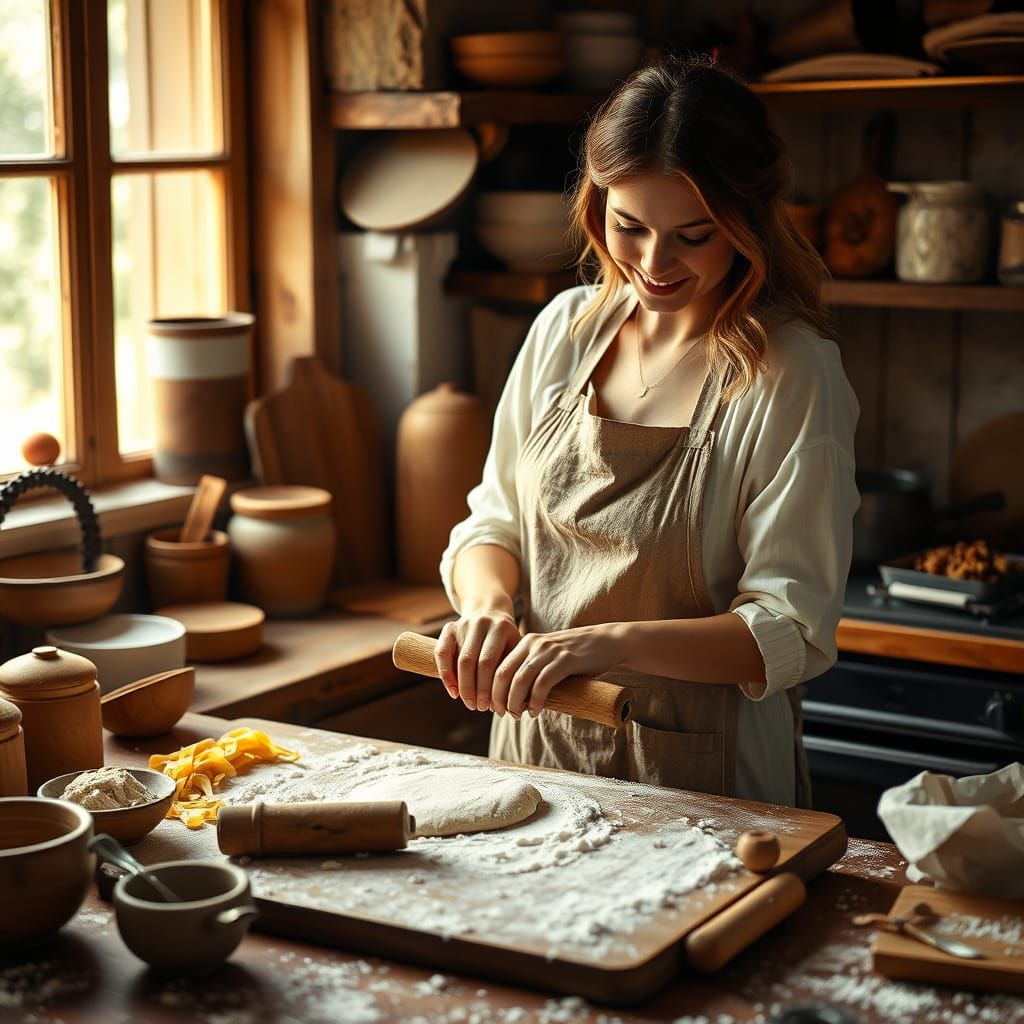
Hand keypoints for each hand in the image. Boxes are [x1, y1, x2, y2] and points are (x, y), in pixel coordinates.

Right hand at [434, 611, 520, 711]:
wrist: (489, 612)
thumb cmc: (505, 640)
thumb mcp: (514, 648)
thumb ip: (513, 670)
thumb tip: (515, 704)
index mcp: (502, 627)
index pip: (491, 662)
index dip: (489, 687)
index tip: (492, 706)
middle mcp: (482, 623)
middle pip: (473, 662)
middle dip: (475, 690)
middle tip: (478, 707)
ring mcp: (464, 624)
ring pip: (459, 660)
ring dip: (462, 686)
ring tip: (468, 703)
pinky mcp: (449, 627)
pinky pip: (442, 653)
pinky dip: (445, 674)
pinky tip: (453, 692)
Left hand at [491, 624, 624, 718]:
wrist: (607, 641)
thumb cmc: (577, 655)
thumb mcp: (549, 656)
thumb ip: (532, 668)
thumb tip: (512, 697)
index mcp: (527, 642)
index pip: (498, 666)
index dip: (491, 690)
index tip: (493, 707)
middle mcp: (534, 643)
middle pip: (504, 674)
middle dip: (499, 698)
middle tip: (503, 714)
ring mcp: (550, 651)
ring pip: (520, 680)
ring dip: (515, 702)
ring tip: (517, 715)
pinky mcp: (566, 660)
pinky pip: (542, 683)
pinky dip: (535, 700)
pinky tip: (534, 711)